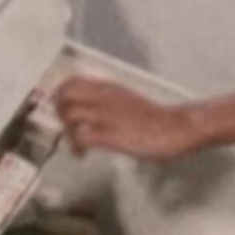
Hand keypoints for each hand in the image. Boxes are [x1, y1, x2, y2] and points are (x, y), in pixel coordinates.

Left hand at [55, 76, 199, 161]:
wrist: (176, 128)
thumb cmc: (156, 119)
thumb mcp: (128, 100)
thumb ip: (109, 101)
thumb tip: (93, 109)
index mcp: (109, 88)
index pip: (72, 80)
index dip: (61, 95)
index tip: (62, 110)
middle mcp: (104, 97)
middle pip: (64, 93)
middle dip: (57, 110)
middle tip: (66, 126)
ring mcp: (106, 115)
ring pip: (68, 113)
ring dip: (65, 130)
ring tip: (75, 143)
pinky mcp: (110, 135)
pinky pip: (80, 136)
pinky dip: (75, 146)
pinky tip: (83, 154)